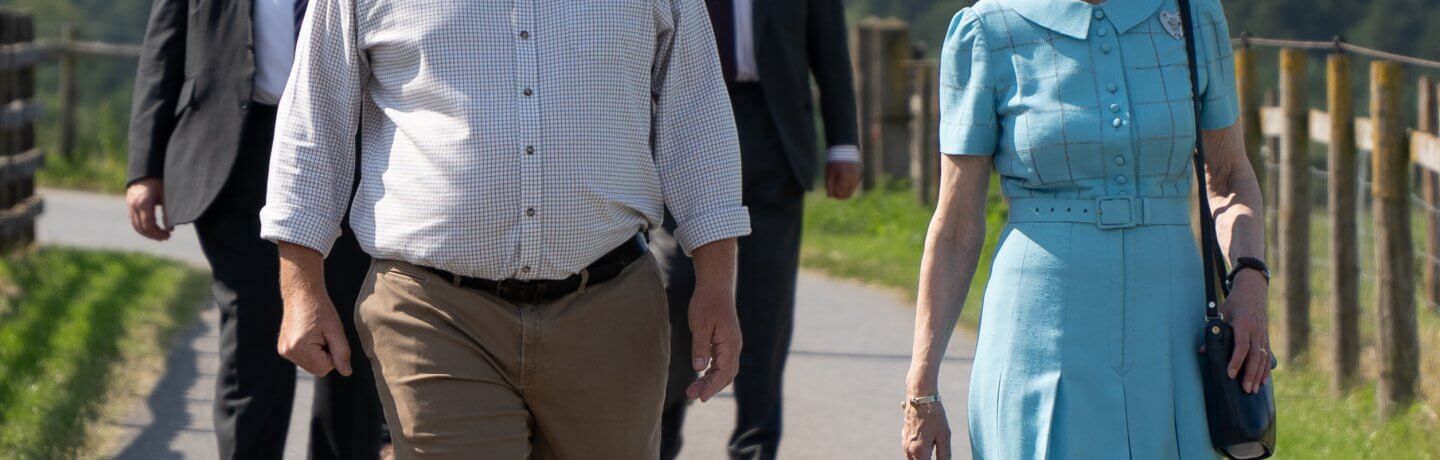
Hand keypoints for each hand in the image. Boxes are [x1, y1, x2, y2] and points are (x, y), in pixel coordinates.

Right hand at [126, 178, 171, 240]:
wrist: (145, 170)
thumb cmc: (159, 182)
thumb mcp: (166, 196)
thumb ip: (167, 212)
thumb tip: (170, 229)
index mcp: (144, 203)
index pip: (149, 225)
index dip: (158, 233)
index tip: (168, 235)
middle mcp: (134, 205)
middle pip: (142, 228)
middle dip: (154, 235)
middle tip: (165, 238)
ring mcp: (130, 205)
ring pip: (136, 226)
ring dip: (147, 233)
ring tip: (159, 236)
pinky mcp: (129, 205)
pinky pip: (133, 221)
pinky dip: (141, 228)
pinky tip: (152, 229)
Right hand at [278, 289, 352, 376]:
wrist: (302, 294)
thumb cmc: (321, 310)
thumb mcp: (336, 330)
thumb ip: (342, 353)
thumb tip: (347, 372)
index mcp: (300, 348)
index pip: (325, 368)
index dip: (333, 355)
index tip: (330, 337)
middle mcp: (288, 352)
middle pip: (317, 369)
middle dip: (325, 355)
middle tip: (323, 335)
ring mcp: (283, 351)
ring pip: (310, 365)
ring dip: (318, 353)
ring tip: (316, 333)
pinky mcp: (283, 348)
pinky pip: (303, 359)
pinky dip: (310, 351)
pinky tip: (308, 334)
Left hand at [685, 282, 741, 401]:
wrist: (716, 287)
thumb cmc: (707, 303)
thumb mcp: (701, 325)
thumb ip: (700, 347)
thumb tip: (698, 369)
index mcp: (730, 343)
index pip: (724, 372)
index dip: (713, 386)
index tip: (701, 397)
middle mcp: (734, 346)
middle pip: (726, 374)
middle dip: (710, 387)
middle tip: (691, 395)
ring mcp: (731, 345)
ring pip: (724, 370)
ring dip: (710, 381)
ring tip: (692, 389)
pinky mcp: (725, 342)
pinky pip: (721, 362)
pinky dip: (712, 372)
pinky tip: (701, 376)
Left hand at [825, 161, 860, 199]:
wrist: (844, 148)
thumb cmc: (834, 161)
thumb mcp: (829, 173)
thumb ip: (829, 186)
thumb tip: (829, 196)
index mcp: (845, 180)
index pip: (840, 195)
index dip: (834, 195)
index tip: (830, 191)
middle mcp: (853, 180)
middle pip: (847, 195)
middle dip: (840, 195)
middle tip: (834, 190)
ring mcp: (858, 177)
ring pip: (852, 190)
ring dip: (845, 190)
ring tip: (838, 183)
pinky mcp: (860, 174)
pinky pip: (855, 183)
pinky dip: (849, 184)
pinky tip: (844, 178)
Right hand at [902, 401, 951, 459]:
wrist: (919, 396)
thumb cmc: (934, 415)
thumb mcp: (944, 436)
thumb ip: (944, 456)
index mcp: (919, 451)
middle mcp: (909, 450)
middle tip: (937, 455)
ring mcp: (905, 444)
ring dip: (923, 459)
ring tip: (933, 451)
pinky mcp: (904, 438)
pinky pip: (910, 454)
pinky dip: (918, 456)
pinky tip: (928, 450)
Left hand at [1220, 270, 1270, 392]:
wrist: (1253, 292)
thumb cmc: (1234, 303)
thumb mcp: (1220, 313)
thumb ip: (1213, 331)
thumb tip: (1200, 351)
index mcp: (1244, 324)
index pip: (1241, 346)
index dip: (1236, 361)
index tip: (1230, 374)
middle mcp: (1256, 331)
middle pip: (1254, 356)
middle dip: (1250, 374)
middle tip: (1245, 390)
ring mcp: (1263, 335)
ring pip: (1263, 359)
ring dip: (1258, 375)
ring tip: (1253, 390)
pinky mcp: (1266, 338)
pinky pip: (1268, 356)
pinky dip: (1266, 370)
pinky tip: (1263, 381)